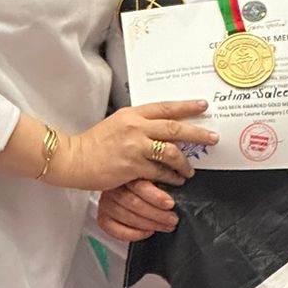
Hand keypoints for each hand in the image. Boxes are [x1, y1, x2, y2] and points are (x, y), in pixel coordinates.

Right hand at [51, 100, 216, 191]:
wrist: (74, 159)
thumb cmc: (93, 144)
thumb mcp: (116, 124)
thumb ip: (138, 124)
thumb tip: (159, 127)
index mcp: (132, 114)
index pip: (165, 107)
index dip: (186, 106)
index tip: (203, 106)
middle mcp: (136, 127)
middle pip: (175, 128)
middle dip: (198, 134)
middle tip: (212, 138)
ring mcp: (135, 147)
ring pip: (171, 152)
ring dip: (184, 162)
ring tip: (190, 171)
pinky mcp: (132, 166)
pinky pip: (160, 172)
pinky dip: (171, 177)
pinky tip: (175, 181)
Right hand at [98, 179, 179, 242]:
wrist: (125, 187)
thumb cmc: (144, 183)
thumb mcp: (154, 177)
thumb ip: (162, 181)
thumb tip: (179, 186)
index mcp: (127, 173)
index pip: (139, 186)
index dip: (156, 197)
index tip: (170, 204)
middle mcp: (114, 187)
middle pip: (133, 203)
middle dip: (157, 214)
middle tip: (172, 219)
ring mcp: (106, 202)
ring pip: (127, 216)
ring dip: (150, 224)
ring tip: (165, 226)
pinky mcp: (103, 217)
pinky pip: (115, 229)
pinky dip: (133, 233)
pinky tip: (147, 232)